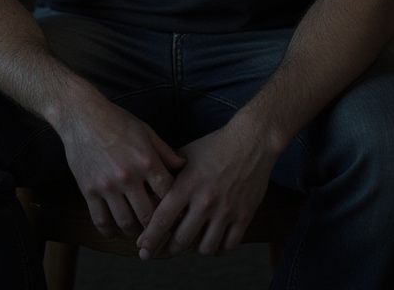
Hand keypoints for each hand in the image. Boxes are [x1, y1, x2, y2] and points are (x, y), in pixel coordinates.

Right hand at [55, 94, 186, 239]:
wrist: (82, 116)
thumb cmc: (116, 120)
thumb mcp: (146, 130)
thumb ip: (165, 151)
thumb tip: (183, 165)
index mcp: (146, 161)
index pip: (167, 193)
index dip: (173, 204)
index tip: (174, 209)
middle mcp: (128, 176)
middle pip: (148, 215)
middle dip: (155, 224)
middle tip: (158, 228)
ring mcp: (107, 186)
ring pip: (125, 222)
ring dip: (134, 231)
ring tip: (138, 230)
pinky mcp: (89, 190)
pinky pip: (101, 220)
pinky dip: (109, 231)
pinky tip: (114, 230)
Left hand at [136, 111, 280, 259]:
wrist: (250, 142)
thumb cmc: (215, 145)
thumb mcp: (187, 153)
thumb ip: (169, 172)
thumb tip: (151, 189)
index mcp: (187, 185)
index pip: (163, 219)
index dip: (150, 239)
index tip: (143, 251)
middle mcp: (205, 201)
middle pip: (182, 240)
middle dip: (170, 249)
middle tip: (164, 252)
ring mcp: (226, 211)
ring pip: (206, 248)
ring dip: (195, 249)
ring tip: (191, 244)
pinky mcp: (244, 216)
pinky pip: (229, 246)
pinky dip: (219, 249)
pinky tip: (214, 243)